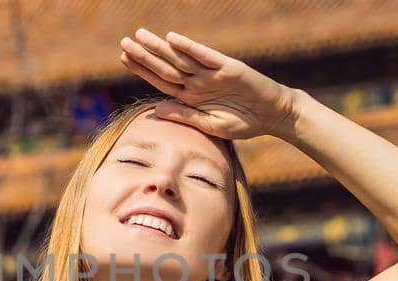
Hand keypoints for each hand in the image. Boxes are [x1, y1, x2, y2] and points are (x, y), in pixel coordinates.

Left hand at [120, 28, 303, 139]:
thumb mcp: (211, 126)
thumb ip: (185, 116)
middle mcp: (198, 82)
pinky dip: (190, 48)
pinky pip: (206, 56)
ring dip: (161, 48)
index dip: (142, 69)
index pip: (161, 80)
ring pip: (181, 59)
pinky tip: (173, 39)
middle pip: (166, 66)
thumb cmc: (243, 122)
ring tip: (140, 36)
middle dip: (145, 55)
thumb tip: (155, 109)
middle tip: (124, 42)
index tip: (123, 59)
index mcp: (191, 96)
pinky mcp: (229, 68)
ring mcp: (212, 73)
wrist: (274, 115)